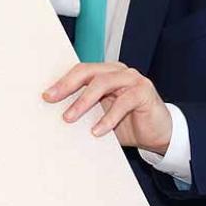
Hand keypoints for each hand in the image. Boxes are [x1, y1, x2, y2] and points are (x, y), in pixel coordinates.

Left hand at [43, 62, 173, 154]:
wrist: (159, 134)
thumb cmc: (128, 123)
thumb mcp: (102, 116)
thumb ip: (86, 111)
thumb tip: (57, 118)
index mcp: (106, 73)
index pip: (80, 71)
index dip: (62, 81)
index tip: (46, 96)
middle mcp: (118, 71)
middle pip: (88, 71)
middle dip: (67, 85)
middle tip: (52, 99)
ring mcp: (132, 79)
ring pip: (103, 83)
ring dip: (83, 101)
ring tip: (69, 118)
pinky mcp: (144, 92)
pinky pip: (123, 102)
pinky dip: (108, 118)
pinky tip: (97, 131)